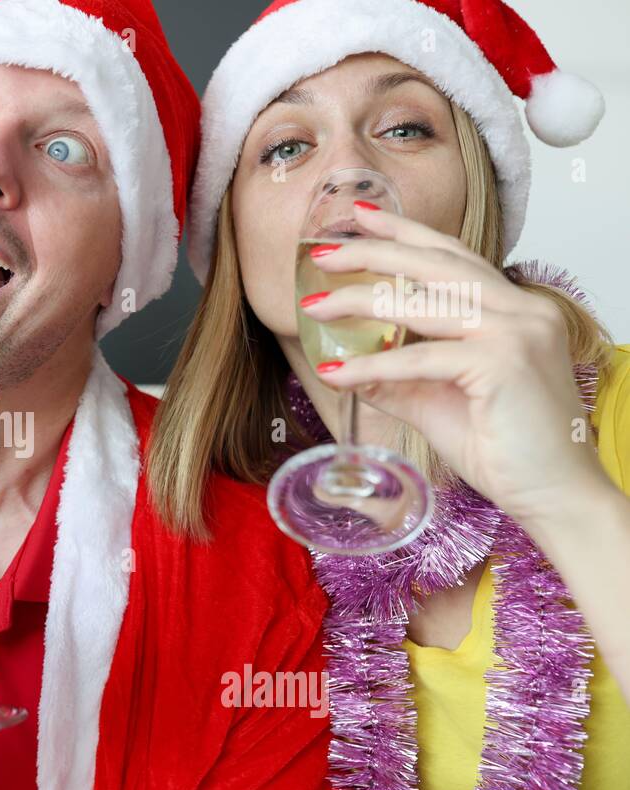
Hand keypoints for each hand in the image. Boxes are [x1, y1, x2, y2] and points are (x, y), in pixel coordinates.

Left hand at [302, 202, 610, 524]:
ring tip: (314, 305)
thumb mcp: (438, 402)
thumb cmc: (506, 449)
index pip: (454, 257)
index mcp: (517, 309)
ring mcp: (517, 333)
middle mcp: (523, 310)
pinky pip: (421, 359)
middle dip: (375, 253)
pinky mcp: (504, 365)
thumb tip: (348, 366)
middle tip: (324, 249)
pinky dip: (372, 367)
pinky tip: (334, 372)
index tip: (362, 217)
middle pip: (437, 265)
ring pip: (425, 304)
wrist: (554, 495)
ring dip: (361, 302)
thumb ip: (398, 380)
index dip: (406, 234)